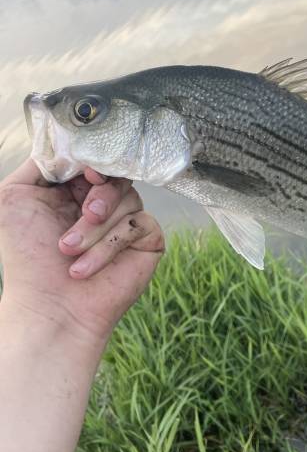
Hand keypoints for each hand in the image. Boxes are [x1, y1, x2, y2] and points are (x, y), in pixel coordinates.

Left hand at [0, 160, 163, 344]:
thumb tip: (65, 143)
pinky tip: (86, 268)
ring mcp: (127, 222)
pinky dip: (109, 246)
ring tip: (70, 252)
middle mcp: (102, 203)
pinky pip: (139, 224)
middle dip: (98, 196)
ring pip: (128, 199)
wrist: (50, 308)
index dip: (93, 162)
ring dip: (94, 230)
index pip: (93, 160)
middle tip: (83, 215)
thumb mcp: (14, 197)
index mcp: (73, 190)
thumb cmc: (28, 259)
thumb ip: (38, 163)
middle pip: (115, 174)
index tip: (87, 172)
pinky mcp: (147, 241)